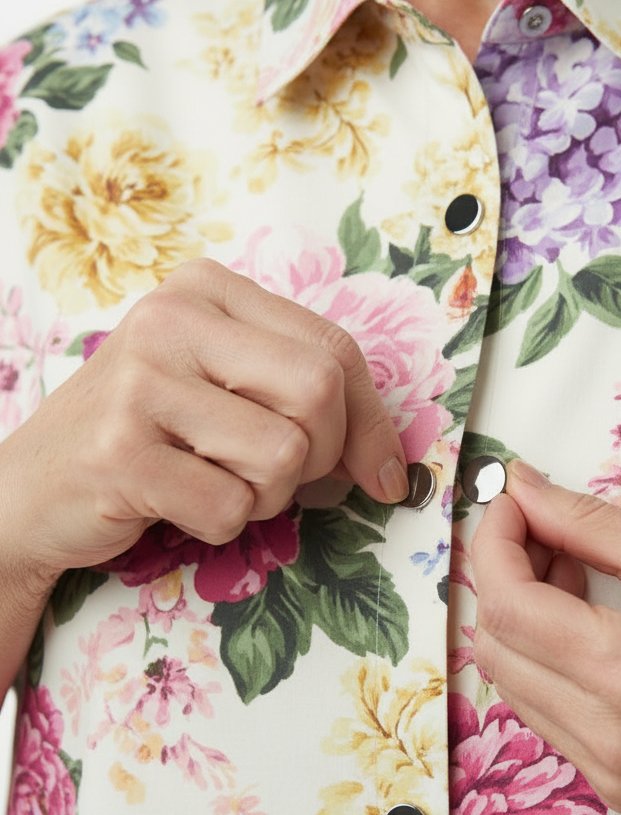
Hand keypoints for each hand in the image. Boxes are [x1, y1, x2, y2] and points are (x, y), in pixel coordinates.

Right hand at [0, 258, 408, 578]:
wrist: (31, 490)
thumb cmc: (145, 438)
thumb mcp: (221, 389)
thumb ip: (300, 398)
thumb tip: (390, 466)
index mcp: (205, 290)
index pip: (334, 346)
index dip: (372, 422)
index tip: (384, 475)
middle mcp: (170, 320)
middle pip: (319, 392)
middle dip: (320, 457)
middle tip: (274, 476)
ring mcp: (140, 383)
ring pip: (282, 456)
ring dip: (263, 497)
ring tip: (210, 482)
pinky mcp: (120, 451)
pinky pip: (230, 506)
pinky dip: (218, 525)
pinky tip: (175, 504)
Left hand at [471, 459, 620, 813]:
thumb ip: (587, 523)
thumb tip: (522, 491)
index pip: (506, 603)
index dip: (494, 544)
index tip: (509, 507)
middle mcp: (605, 733)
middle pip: (494, 645)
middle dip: (504, 579)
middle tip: (545, 539)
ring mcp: (605, 769)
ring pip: (509, 684)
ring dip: (521, 624)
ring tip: (573, 585)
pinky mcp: (612, 786)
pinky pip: (543, 716)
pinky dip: (544, 667)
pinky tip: (584, 634)